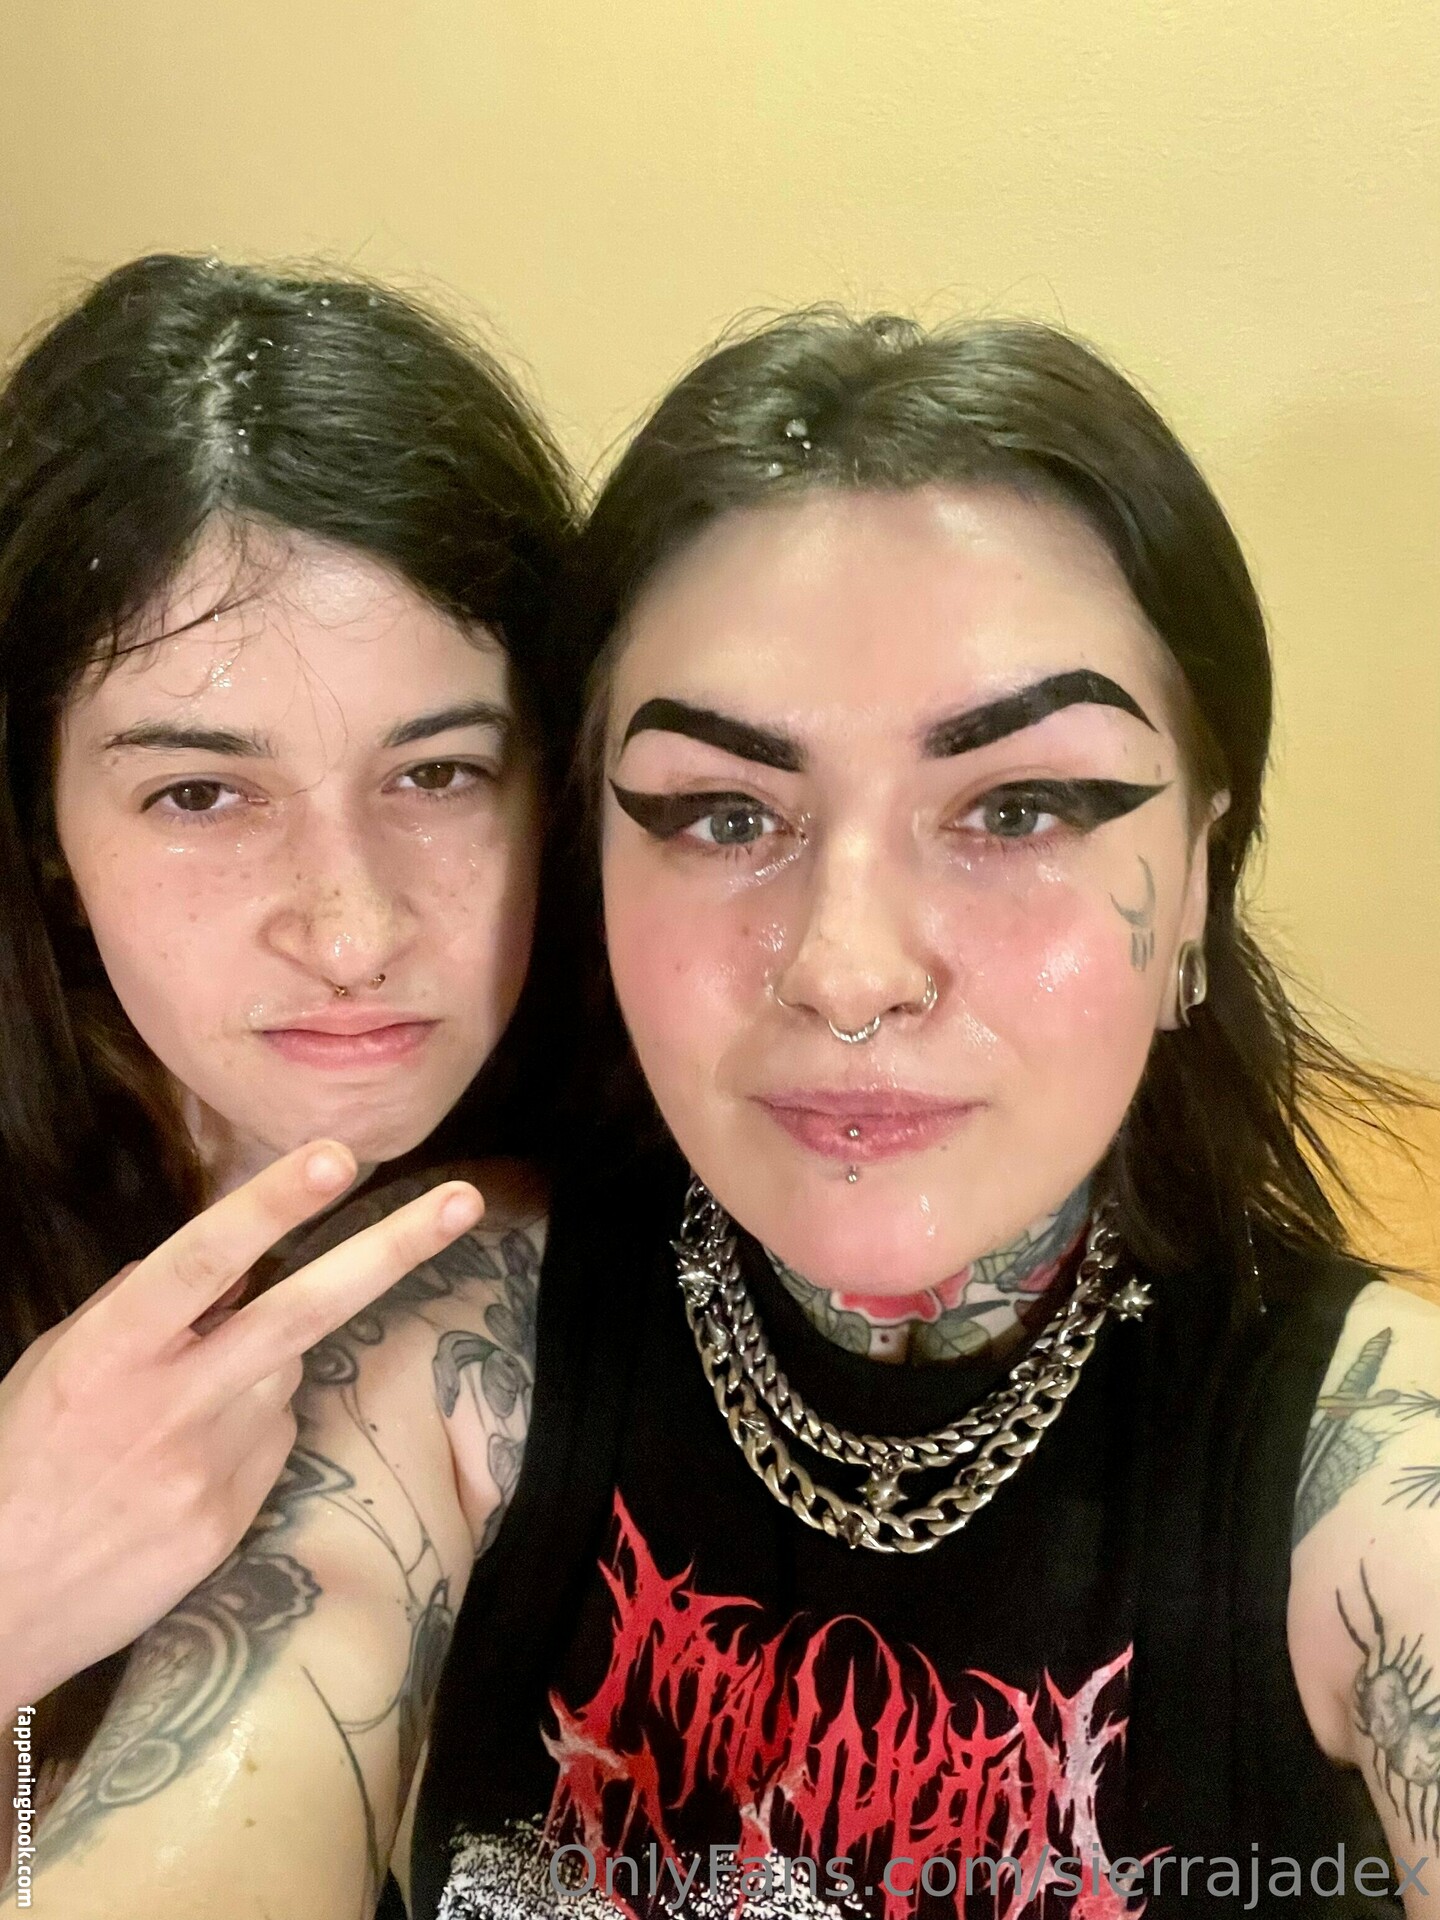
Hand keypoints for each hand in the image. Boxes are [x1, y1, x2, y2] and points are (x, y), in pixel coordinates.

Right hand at [0, 1142, 481, 1715]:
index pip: (202, 1259)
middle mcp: (170, 1404)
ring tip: (175, 1413)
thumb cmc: (17, 1464)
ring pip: (288, 1372)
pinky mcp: (234, 1520)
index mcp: (110, 1351)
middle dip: (391, 1251)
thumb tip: (221, 1264)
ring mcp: (210, 1468)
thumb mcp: (56, 1366)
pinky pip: (275, 1439)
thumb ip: (137, 1307)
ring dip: (263, 1363)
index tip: (336, 1155)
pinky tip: (183, 1467)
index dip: (272, 1204)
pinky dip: (251, 1429)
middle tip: (464, 1201)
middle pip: (302, 1312)